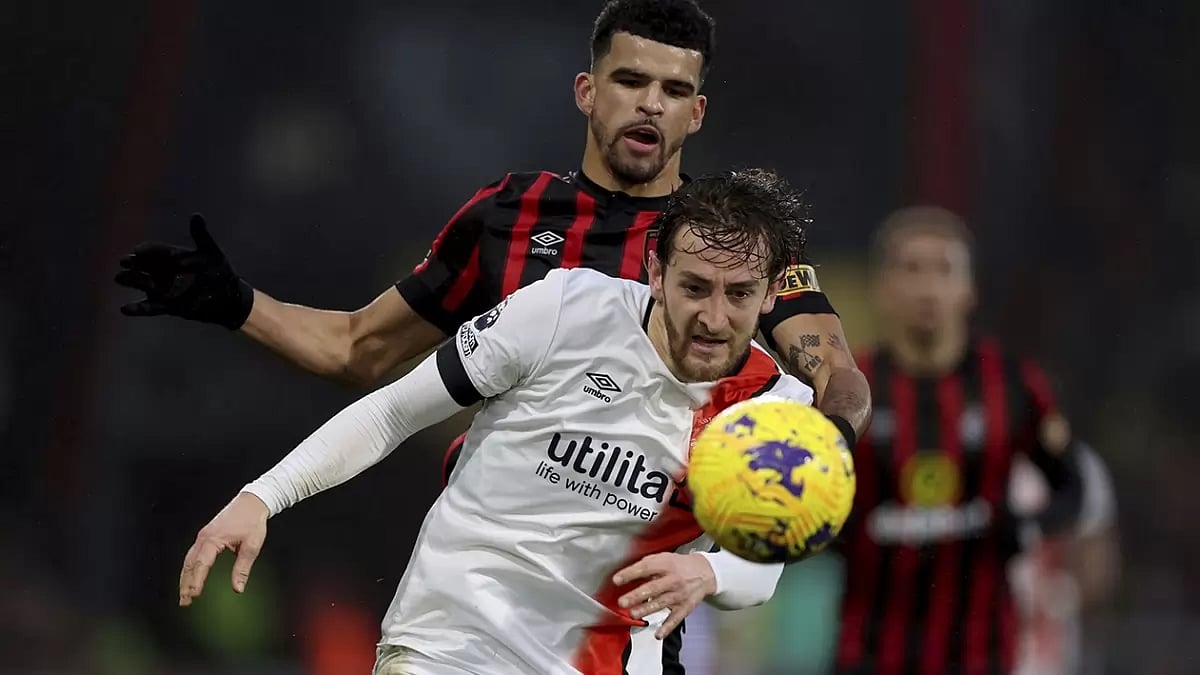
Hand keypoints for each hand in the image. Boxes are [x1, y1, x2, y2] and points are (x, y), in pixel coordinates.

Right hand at [116, 214, 253, 328]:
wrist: (229, 295)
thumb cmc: (219, 270)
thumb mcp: (211, 251)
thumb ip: (201, 235)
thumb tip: (196, 215)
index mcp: (172, 257)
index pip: (154, 251)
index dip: (146, 251)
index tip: (138, 251)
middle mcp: (164, 272)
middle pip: (143, 266)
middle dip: (133, 263)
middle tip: (124, 262)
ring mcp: (164, 289)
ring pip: (142, 284)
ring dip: (131, 281)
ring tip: (119, 278)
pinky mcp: (167, 306)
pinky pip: (150, 307)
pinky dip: (138, 309)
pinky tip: (124, 308)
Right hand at [179, 492, 269, 606]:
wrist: (252, 502)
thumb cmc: (252, 521)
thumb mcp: (251, 546)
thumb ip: (242, 569)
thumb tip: (238, 588)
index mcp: (213, 539)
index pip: (201, 565)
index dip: (196, 581)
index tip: (193, 596)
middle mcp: (204, 537)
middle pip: (189, 564)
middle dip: (185, 584)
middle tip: (184, 601)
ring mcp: (203, 535)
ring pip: (188, 559)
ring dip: (185, 577)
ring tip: (184, 594)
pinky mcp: (205, 535)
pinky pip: (193, 554)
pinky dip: (189, 567)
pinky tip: (189, 576)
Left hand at [613, 552, 717, 638]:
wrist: (705, 573)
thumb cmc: (680, 566)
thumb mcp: (664, 558)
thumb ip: (647, 564)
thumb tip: (627, 572)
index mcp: (666, 565)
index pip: (646, 568)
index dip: (630, 574)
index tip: (617, 580)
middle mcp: (673, 580)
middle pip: (653, 588)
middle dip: (636, 595)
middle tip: (622, 601)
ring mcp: (679, 595)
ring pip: (661, 603)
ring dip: (646, 610)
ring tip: (633, 614)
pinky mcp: (684, 608)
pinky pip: (675, 619)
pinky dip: (666, 627)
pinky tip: (658, 634)